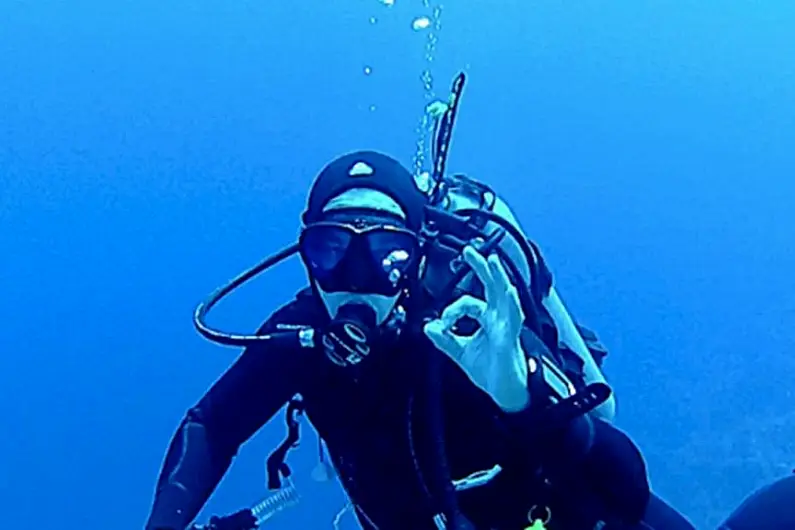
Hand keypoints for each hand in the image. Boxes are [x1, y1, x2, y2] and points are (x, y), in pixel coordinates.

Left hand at [423, 245, 529, 411]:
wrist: (506, 392)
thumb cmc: (492, 371)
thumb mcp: (460, 353)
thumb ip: (445, 339)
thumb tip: (428, 326)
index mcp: (487, 319)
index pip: (468, 302)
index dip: (451, 309)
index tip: (442, 323)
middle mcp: (498, 318)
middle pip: (491, 287)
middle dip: (481, 267)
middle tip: (469, 250)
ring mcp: (507, 326)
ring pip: (504, 296)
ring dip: (498, 278)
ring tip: (493, 262)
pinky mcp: (511, 338)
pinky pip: (513, 318)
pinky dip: (510, 304)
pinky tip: (508, 292)